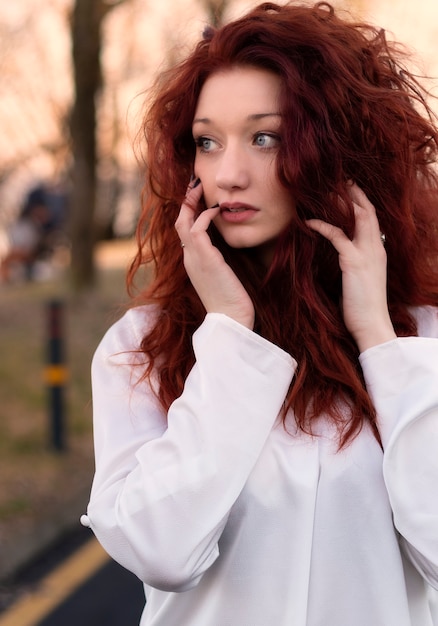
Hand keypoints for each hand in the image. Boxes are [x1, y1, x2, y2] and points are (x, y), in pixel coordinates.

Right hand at [175, 180, 254, 328]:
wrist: (231, 320)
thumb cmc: (231, 302)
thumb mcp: (223, 277)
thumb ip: (220, 262)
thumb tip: (226, 251)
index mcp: (193, 263)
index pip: (185, 232)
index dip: (190, 212)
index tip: (199, 198)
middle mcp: (189, 259)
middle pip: (180, 223)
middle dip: (186, 201)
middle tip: (196, 184)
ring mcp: (195, 259)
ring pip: (183, 223)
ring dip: (191, 202)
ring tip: (200, 187)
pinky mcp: (205, 259)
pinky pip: (197, 230)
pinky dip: (205, 216)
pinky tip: (217, 209)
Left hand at [306, 183, 396, 351]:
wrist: (372, 325)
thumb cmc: (362, 306)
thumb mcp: (360, 279)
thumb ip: (354, 263)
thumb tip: (342, 256)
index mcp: (378, 250)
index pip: (372, 218)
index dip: (360, 201)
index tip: (347, 189)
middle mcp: (375, 247)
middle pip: (367, 210)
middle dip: (353, 192)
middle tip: (338, 179)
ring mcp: (367, 253)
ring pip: (356, 216)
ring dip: (339, 202)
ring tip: (324, 190)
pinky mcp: (354, 262)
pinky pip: (337, 236)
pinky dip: (322, 226)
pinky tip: (309, 222)